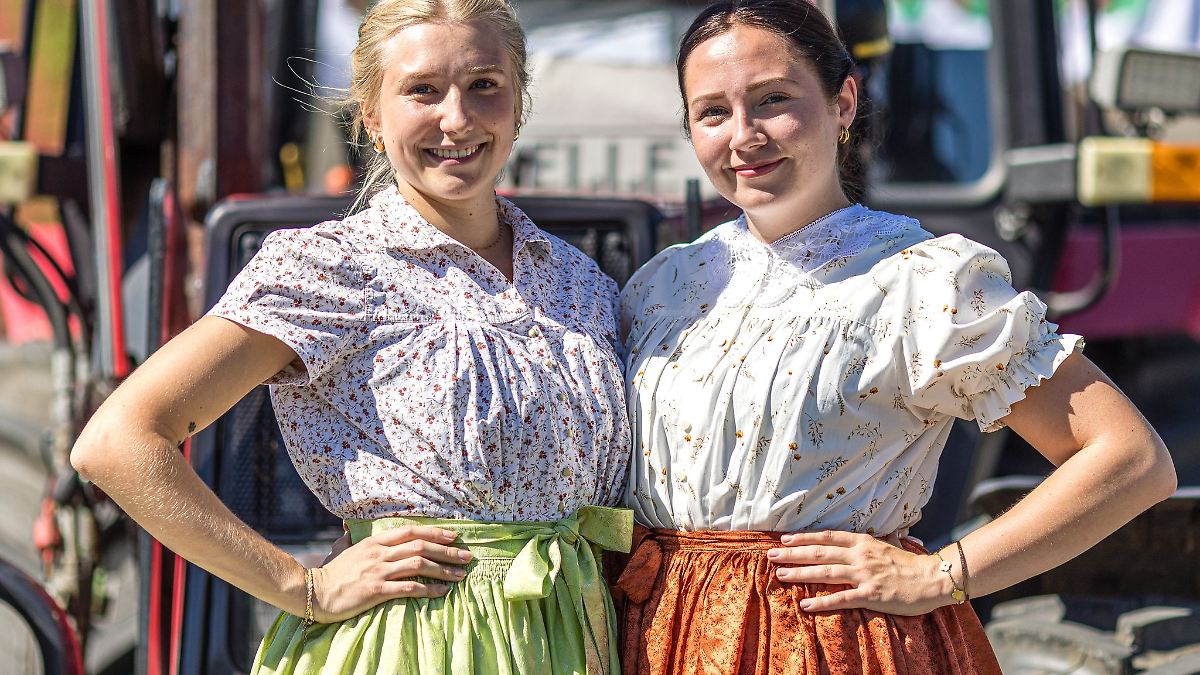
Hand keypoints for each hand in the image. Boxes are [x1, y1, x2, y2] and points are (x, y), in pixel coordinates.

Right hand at [310, 525, 472, 621]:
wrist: (314, 592)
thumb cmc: (332, 573)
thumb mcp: (345, 549)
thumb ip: (353, 538)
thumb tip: (348, 527)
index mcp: (375, 541)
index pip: (411, 531)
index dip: (435, 533)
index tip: (454, 536)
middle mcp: (379, 553)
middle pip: (420, 547)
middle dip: (447, 551)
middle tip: (467, 556)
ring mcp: (378, 571)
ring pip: (419, 565)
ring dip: (443, 570)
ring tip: (461, 575)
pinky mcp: (376, 590)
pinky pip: (409, 588)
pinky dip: (429, 589)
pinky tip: (443, 592)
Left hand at [766, 530, 948, 615]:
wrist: (934, 578)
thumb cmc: (911, 563)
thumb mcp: (888, 544)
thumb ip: (871, 542)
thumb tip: (860, 537)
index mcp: (863, 542)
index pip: (826, 536)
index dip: (803, 538)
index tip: (784, 540)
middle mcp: (860, 555)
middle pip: (819, 552)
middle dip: (792, 554)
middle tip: (771, 555)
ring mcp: (864, 575)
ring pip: (825, 572)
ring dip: (800, 574)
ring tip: (780, 576)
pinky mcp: (871, 595)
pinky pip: (841, 599)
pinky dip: (822, 602)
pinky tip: (805, 605)